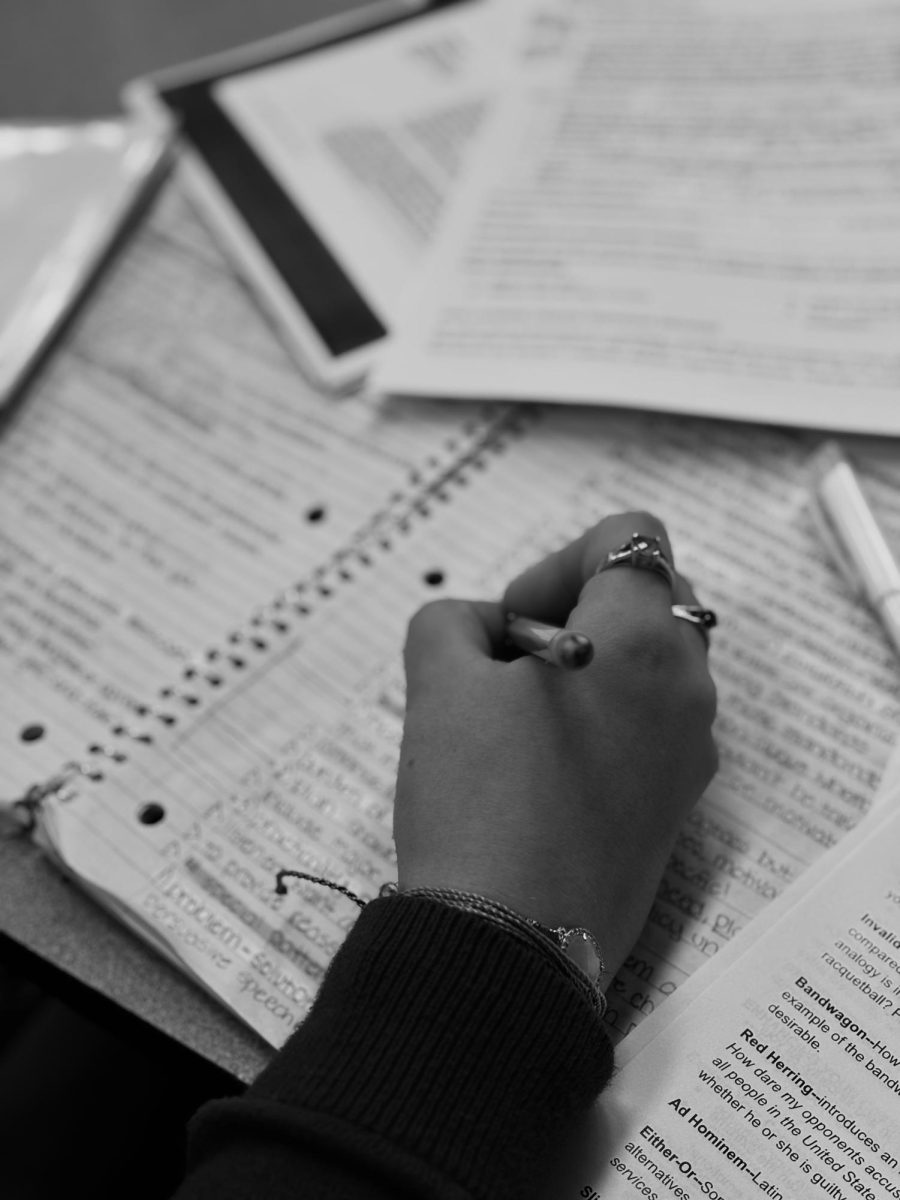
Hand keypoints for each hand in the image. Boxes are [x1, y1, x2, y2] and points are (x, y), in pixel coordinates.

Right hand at [393, 512, 717, 983]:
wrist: (510, 945)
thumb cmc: (477, 797)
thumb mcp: (438, 682)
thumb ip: (453, 621)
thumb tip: (483, 631)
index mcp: (645, 638)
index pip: (631, 535)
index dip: (560, 557)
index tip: (511, 622)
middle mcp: (690, 687)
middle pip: (648, 598)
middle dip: (576, 609)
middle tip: (510, 663)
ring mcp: (692, 753)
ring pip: (649, 666)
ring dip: (587, 666)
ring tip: (516, 721)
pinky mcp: (678, 808)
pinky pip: (650, 728)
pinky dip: (603, 721)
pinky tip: (540, 771)